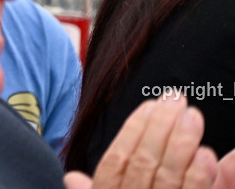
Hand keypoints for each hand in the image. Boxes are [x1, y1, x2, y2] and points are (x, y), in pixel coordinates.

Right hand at [63, 96, 220, 188]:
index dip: (132, 130)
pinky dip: (198, 176)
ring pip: (166, 176)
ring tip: (192, 116)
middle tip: (176, 100)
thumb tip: (72, 177)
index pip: (115, 161)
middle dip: (159, 127)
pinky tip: (205, 154)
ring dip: (180, 143)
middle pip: (142, 163)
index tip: (149, 106)